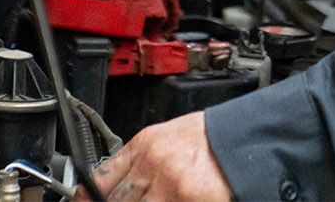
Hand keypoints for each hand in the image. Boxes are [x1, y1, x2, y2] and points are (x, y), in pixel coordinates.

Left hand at [83, 112, 229, 201]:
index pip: (102, 177)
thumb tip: (117, 185)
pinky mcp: (186, 199)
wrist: (246, 139)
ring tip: (157, 199)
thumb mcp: (168, 138)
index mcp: (145, 144)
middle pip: (117, 200)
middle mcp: (152, 163)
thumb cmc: (211, 139)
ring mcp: (168, 184)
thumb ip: (141, 160)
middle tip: (133, 198)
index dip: (88, 197)